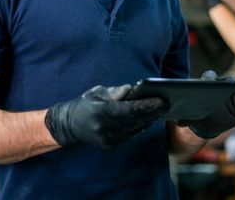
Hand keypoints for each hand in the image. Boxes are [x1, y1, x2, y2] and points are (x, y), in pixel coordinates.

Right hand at [45, 84, 167, 148]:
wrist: (69, 124)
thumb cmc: (85, 104)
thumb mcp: (98, 92)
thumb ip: (116, 91)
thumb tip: (132, 89)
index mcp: (101, 111)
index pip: (129, 109)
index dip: (146, 105)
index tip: (160, 100)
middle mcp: (105, 127)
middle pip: (134, 120)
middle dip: (152, 112)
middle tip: (166, 104)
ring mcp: (107, 138)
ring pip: (134, 129)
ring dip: (148, 120)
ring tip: (161, 111)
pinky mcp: (108, 145)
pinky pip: (129, 136)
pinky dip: (139, 128)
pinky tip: (148, 120)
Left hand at [180, 70, 234, 138]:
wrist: (205, 123)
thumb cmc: (196, 114)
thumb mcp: (188, 114)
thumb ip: (184, 116)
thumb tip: (177, 122)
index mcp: (208, 84)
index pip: (210, 76)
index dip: (210, 78)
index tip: (209, 82)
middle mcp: (223, 86)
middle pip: (230, 81)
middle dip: (232, 84)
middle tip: (234, 88)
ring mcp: (234, 95)